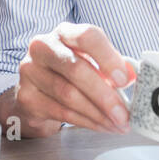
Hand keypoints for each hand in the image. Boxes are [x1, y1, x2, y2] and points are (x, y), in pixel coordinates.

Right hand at [0, 22, 135, 136]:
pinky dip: (86, 122)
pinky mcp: (26, 97)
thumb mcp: (90, 61)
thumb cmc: (68, 72)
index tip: (124, 79)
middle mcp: (42, 47)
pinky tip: (101, 126)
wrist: (35, 90)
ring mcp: (30, 71)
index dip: (107, 57)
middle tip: (124, 114)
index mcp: (63, 33)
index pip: (87, 36)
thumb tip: (132, 75)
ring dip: (98, 114)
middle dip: (105, 96)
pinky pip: (61, 112)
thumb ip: (110, 65)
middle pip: (76, 69)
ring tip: (117, 124)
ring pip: (68, 95)